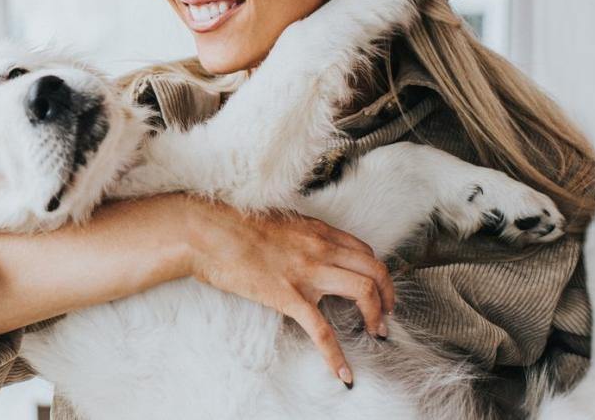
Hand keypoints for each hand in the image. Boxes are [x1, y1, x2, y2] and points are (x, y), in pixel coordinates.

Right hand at [179, 198, 394, 387]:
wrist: (206, 231)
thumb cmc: (231, 223)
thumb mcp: (275, 221)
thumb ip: (296, 235)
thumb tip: (300, 249)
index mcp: (316, 231)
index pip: (364, 251)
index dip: (377, 273)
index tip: (377, 289)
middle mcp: (320, 249)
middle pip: (375, 270)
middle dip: (389, 295)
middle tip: (386, 315)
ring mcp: (307, 273)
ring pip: (363, 292)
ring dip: (377, 315)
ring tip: (376, 333)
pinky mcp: (288, 296)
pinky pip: (321, 330)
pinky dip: (336, 355)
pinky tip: (343, 372)